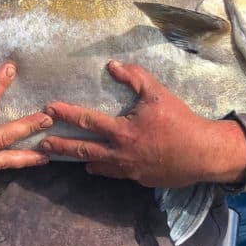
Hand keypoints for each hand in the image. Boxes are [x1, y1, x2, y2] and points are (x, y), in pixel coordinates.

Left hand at [40, 60, 245, 187]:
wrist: (203, 153)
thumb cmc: (180, 120)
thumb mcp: (158, 93)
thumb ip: (134, 77)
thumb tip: (112, 65)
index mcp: (122, 131)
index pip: (87, 121)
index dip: (66, 114)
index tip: (48, 110)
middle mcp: (120, 154)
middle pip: (83, 150)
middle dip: (60, 146)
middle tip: (42, 143)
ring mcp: (129, 170)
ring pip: (97, 166)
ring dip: (80, 160)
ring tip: (64, 156)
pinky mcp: (139, 180)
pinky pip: (116, 174)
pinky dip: (104, 169)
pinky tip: (97, 166)